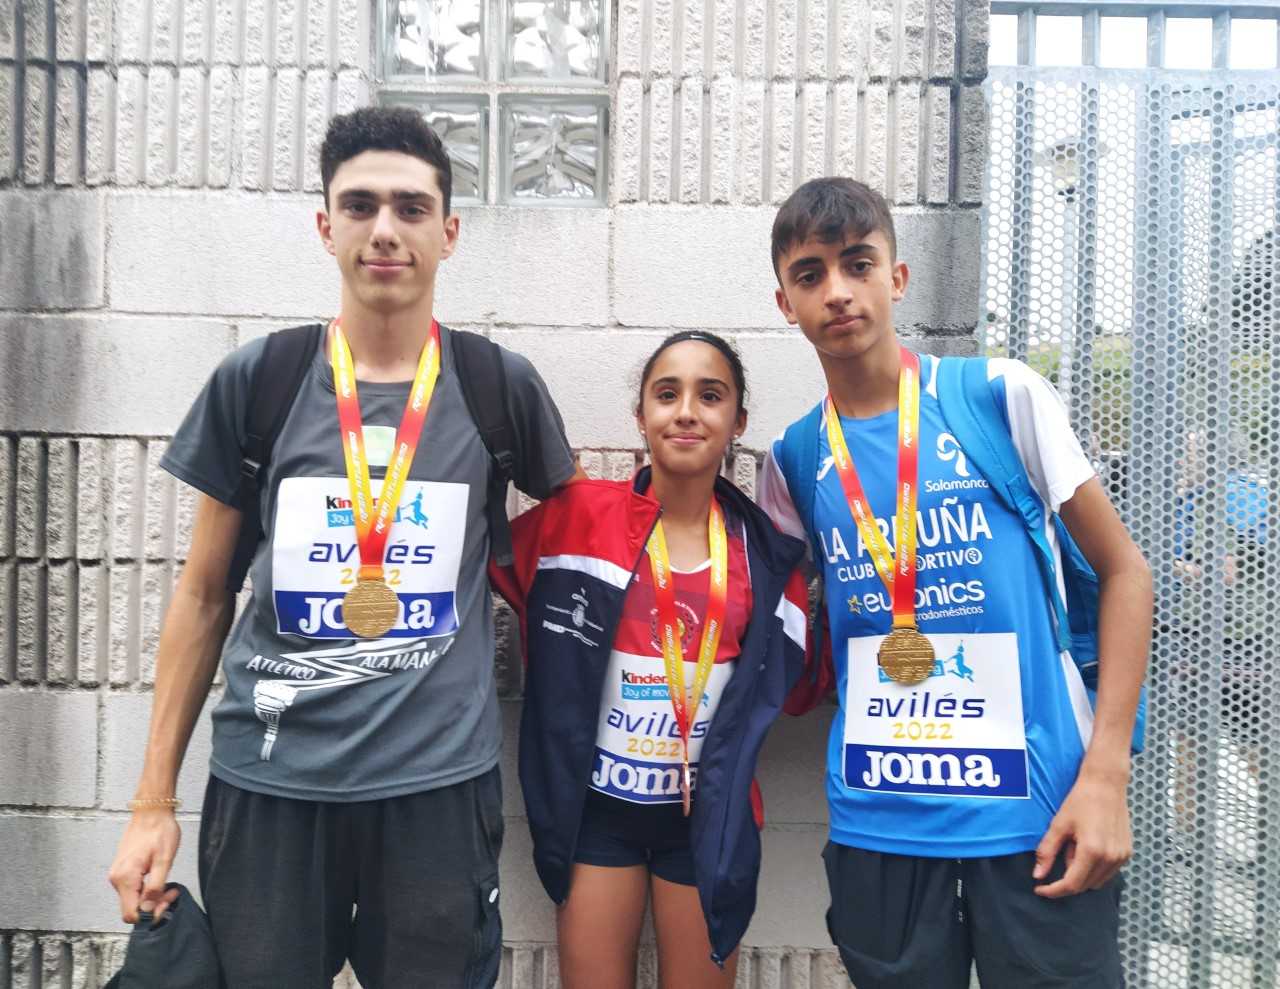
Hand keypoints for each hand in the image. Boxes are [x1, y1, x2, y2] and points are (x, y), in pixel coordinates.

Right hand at [108, 810, 182, 922]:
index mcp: (125, 878)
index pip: (131, 914)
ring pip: (134, 899)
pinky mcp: (122, 870)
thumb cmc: (160, 831)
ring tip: (169, 886)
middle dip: (154, 905)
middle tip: (172, 892)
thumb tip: (149, 910)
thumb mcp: (164, 860)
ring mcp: (118, 875)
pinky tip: (160, 880)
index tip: (167, 902)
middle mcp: (116, 879)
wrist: (151, 812)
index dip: (150, 914)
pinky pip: (133, 889)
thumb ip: (155, 887)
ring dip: (152, 897)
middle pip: (133, 907)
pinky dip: (147, 889)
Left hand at [1033, 769, 1131, 897]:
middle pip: (1084, 885)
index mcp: (1092, 851)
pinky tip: (1087, 846)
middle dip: (1066, 879)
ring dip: (1081, 873)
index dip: (1054, 890)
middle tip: (1060, 853)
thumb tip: (1038, 875)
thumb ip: (1047, 852)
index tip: (1040, 889)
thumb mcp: (1058, 825)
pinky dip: (1093, 868)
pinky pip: (1107, 872)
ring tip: (1074, 845)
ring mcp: (1121, 857)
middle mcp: (1110, 858)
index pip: (1072, 884)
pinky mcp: (1127, 853)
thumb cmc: (1081, 801)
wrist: (1106, 785)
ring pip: (1096, 881)